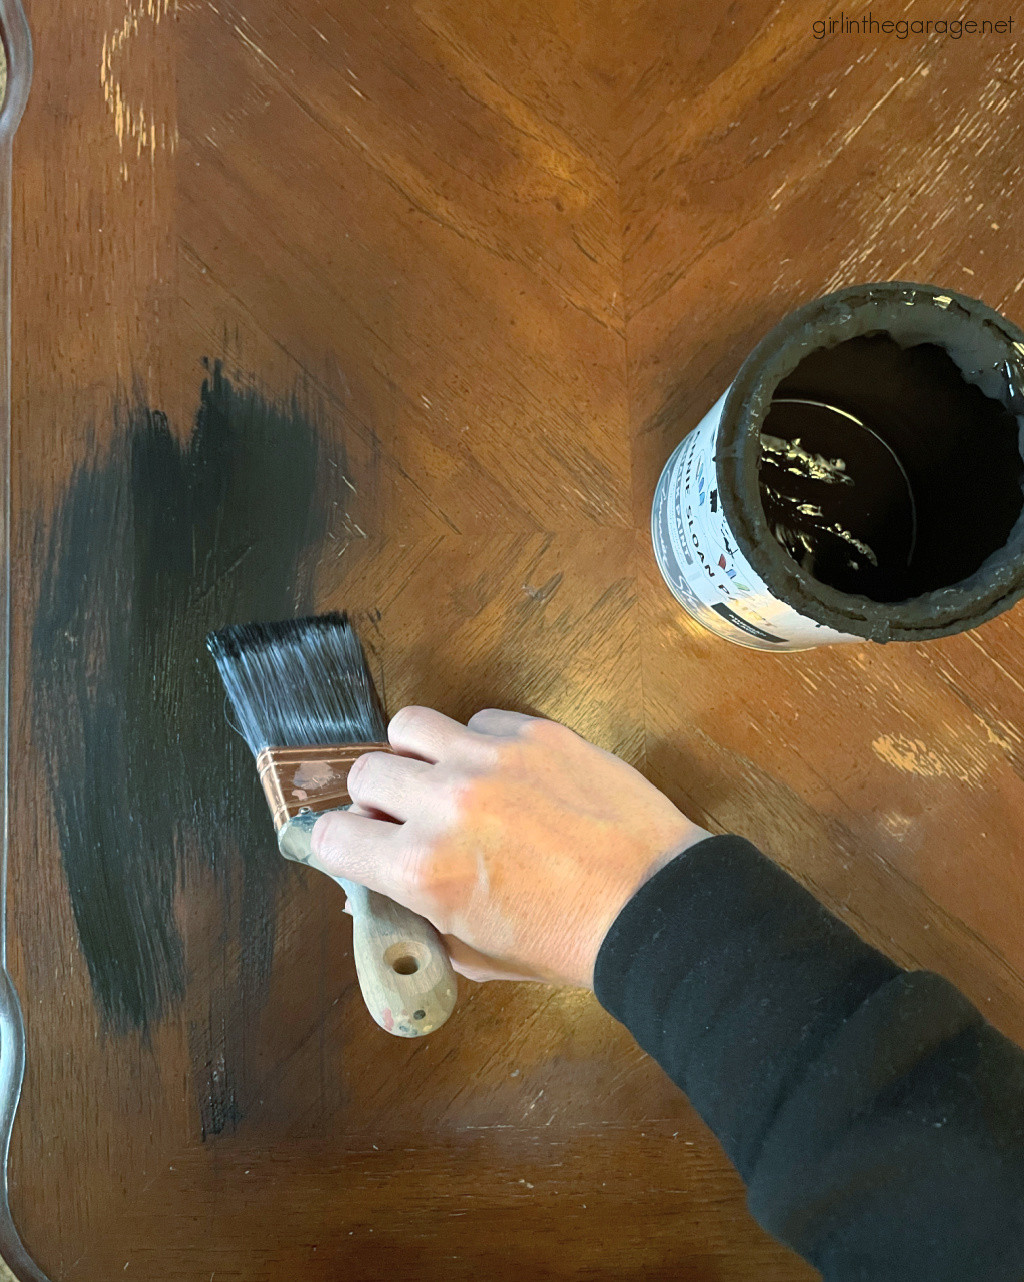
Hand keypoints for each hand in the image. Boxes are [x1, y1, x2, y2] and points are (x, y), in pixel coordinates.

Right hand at [310, 706, 710, 988]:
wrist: (653, 906)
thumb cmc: (566, 942)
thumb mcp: (475, 954)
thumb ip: (420, 915)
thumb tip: (386, 885)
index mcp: (424, 870)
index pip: (331, 835)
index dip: (338, 844)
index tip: (357, 846)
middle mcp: (446, 804)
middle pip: (365, 772)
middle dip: (377, 799)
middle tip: (407, 816)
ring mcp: (490, 759)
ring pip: (410, 726)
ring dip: (417, 754)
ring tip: (447, 778)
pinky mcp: (534, 732)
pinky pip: (478, 720)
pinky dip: (479, 743)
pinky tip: (508, 773)